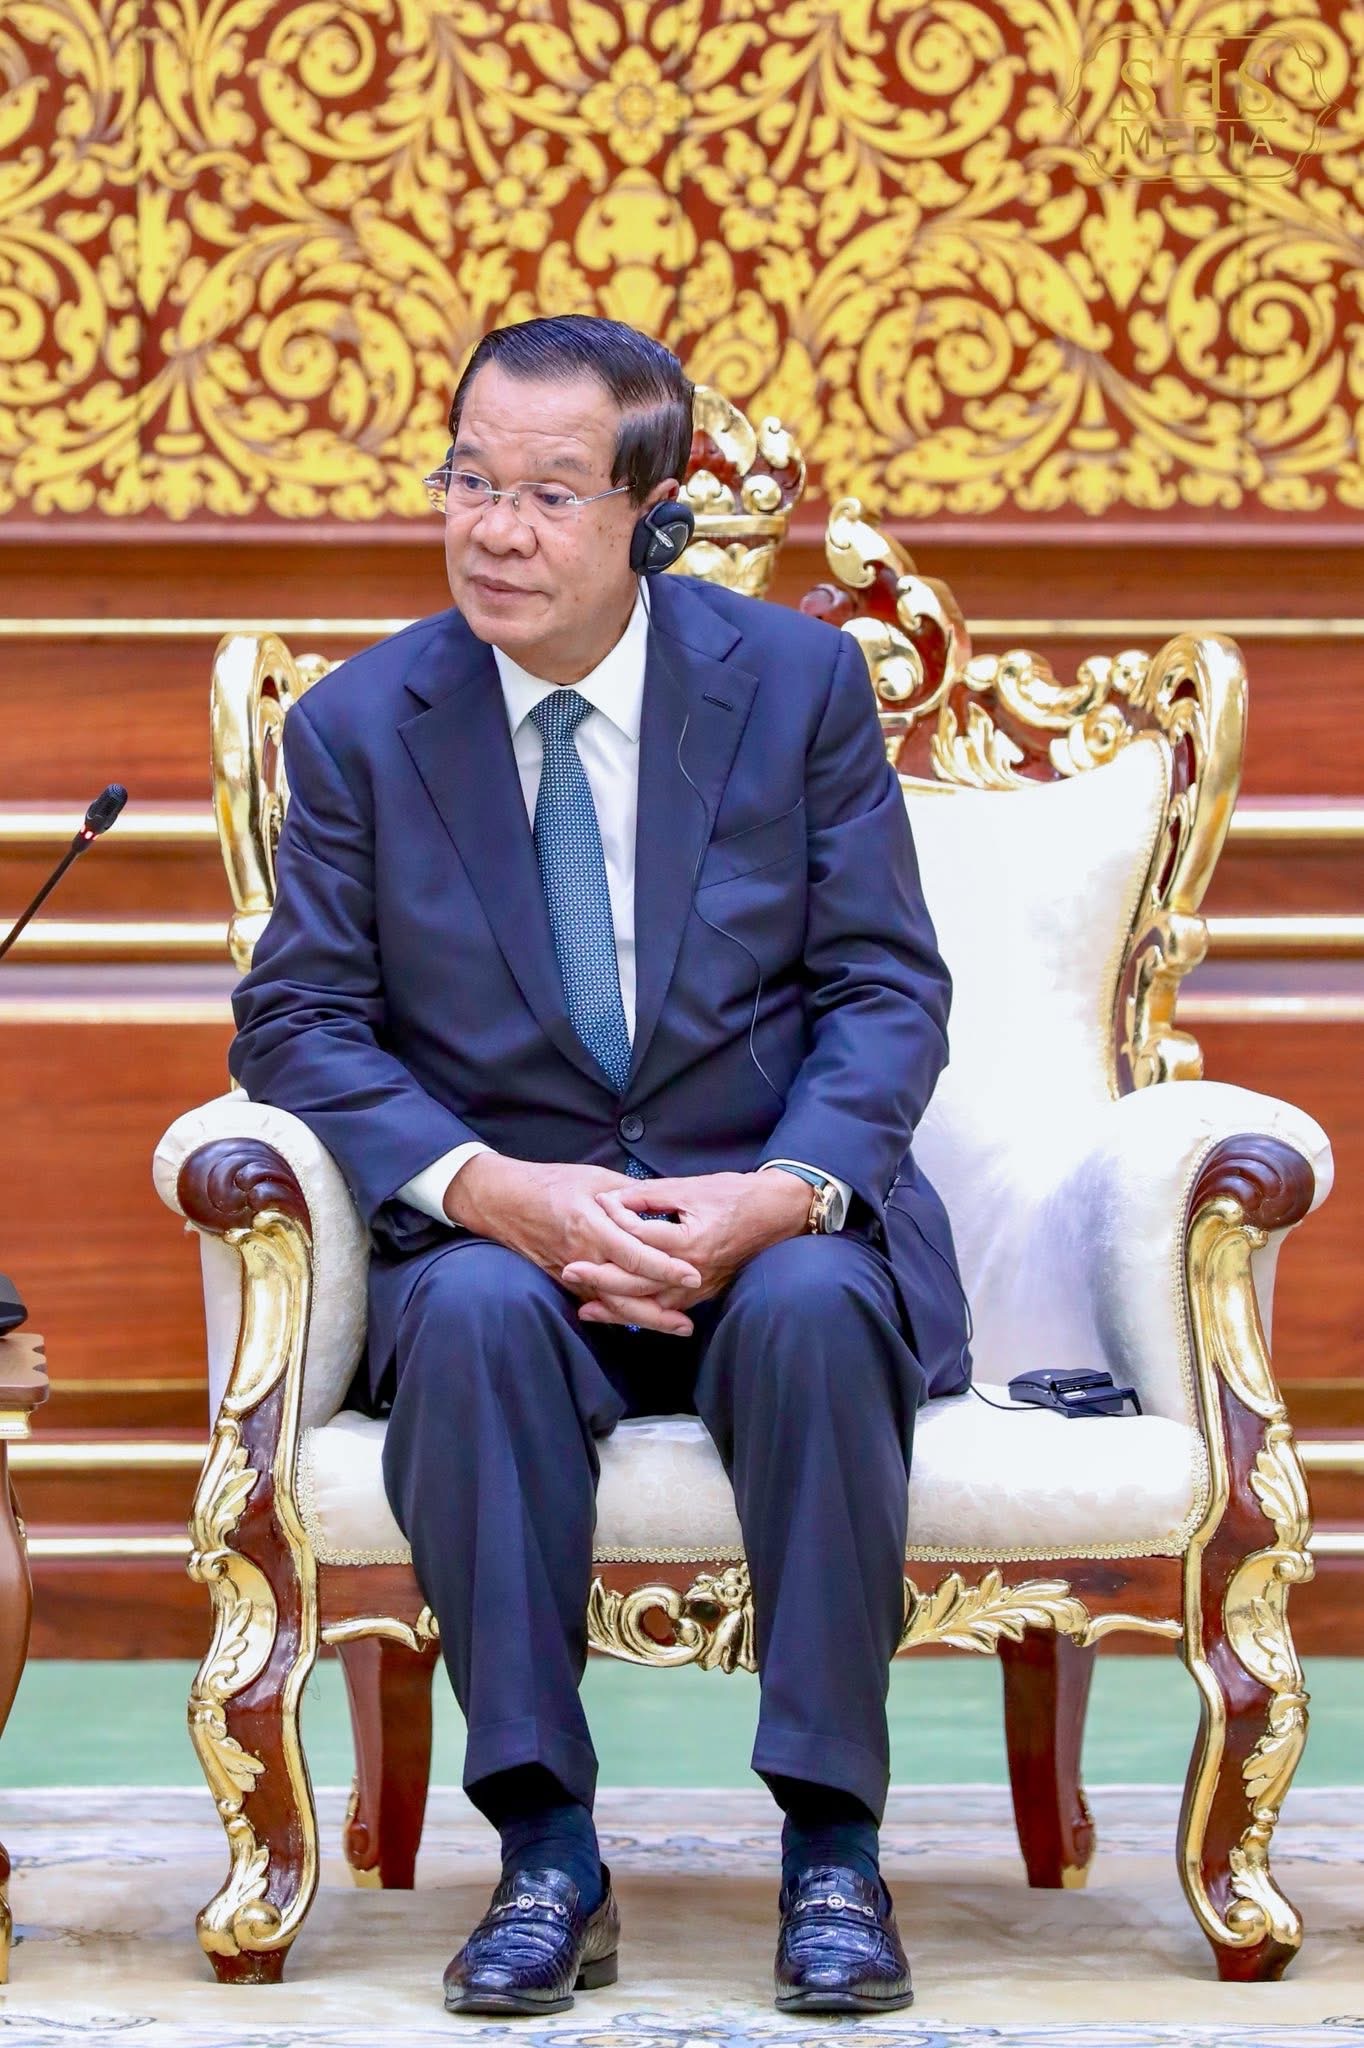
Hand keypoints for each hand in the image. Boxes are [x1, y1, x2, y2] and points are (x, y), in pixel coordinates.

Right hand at [444, 1155, 701, 1334]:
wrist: (503, 1201)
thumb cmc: (551, 1183)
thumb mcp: (594, 1178)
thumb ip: (631, 1194)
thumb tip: (665, 1204)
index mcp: (591, 1226)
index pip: (635, 1256)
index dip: (666, 1269)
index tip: (693, 1276)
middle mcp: (582, 1256)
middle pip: (625, 1293)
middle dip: (659, 1311)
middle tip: (689, 1321)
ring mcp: (570, 1273)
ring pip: (611, 1306)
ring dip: (645, 1320)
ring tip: (677, 1327)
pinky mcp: (564, 1282)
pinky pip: (596, 1303)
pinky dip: (621, 1314)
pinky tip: (644, 1320)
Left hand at [562, 1170, 811, 1329]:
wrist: (777, 1212)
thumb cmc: (736, 1194)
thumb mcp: (692, 1187)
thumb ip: (650, 1195)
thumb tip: (612, 1199)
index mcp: (690, 1240)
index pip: (640, 1239)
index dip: (614, 1222)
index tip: (594, 1209)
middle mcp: (694, 1271)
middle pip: (638, 1282)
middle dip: (600, 1278)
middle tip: (569, 1270)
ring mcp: (700, 1286)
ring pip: (651, 1305)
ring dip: (617, 1307)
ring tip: (585, 1307)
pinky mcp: (704, 1294)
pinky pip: (668, 1310)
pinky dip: (642, 1314)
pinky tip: (621, 1315)